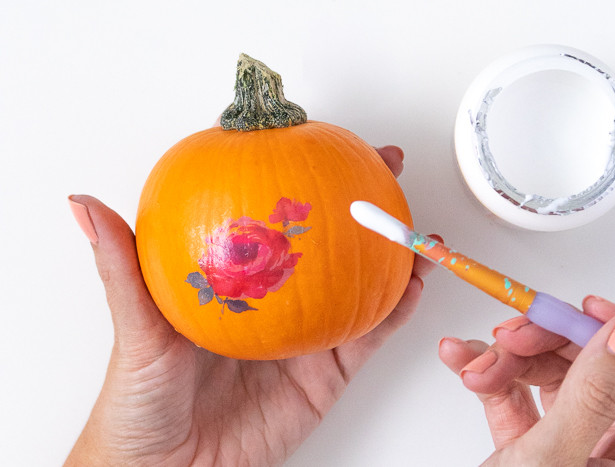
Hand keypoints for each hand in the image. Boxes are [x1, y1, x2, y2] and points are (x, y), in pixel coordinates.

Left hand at [66, 146, 435, 465]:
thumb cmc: (141, 401)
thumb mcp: (134, 327)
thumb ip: (121, 267)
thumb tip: (85, 205)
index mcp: (237, 281)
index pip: (276, 220)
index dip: (304, 180)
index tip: (325, 143)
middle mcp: (278, 302)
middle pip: (329, 245)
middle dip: (361, 206)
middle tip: (384, 170)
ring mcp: (307, 335)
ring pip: (361, 286)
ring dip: (393, 255)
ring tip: (414, 225)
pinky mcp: (327, 374)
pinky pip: (369, 337)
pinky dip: (395, 311)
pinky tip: (413, 285)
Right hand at [439, 296, 614, 465]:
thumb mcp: (554, 460)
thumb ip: (596, 393)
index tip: (596, 314)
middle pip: (602, 369)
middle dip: (550, 343)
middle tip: (517, 331)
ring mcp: (571, 446)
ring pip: (553, 376)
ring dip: (508, 357)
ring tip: (477, 360)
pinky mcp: (529, 444)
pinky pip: (516, 394)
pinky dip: (488, 373)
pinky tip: (460, 360)